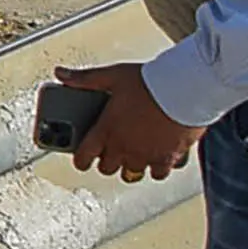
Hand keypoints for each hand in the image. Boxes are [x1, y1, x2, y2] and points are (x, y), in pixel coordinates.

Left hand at [51, 58, 199, 180]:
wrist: (187, 88)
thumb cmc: (149, 81)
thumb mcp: (112, 76)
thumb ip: (85, 79)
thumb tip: (60, 74)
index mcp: (106, 130)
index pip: (83, 158)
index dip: (80, 160)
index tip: (82, 157)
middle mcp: (124, 148)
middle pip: (107, 168)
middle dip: (106, 161)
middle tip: (110, 149)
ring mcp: (147, 156)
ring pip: (132, 174)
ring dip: (130, 167)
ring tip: (134, 154)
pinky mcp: (169, 157)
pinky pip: (159, 173)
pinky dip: (158, 167)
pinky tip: (159, 156)